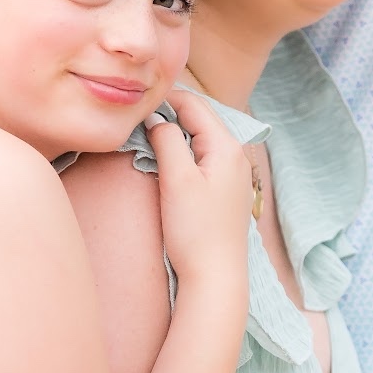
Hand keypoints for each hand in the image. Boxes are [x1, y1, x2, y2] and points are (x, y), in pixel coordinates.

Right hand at [147, 90, 253, 295]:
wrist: (216, 277)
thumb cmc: (196, 231)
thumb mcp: (177, 180)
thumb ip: (167, 141)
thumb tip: (156, 118)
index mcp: (226, 147)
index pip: (194, 104)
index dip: (165, 96)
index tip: (137, 96)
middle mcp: (235, 155)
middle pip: (200, 118)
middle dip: (171, 109)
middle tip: (139, 108)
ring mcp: (232, 174)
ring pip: (201, 137)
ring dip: (177, 129)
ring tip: (149, 126)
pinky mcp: (225, 190)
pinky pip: (203, 156)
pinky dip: (185, 148)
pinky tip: (167, 155)